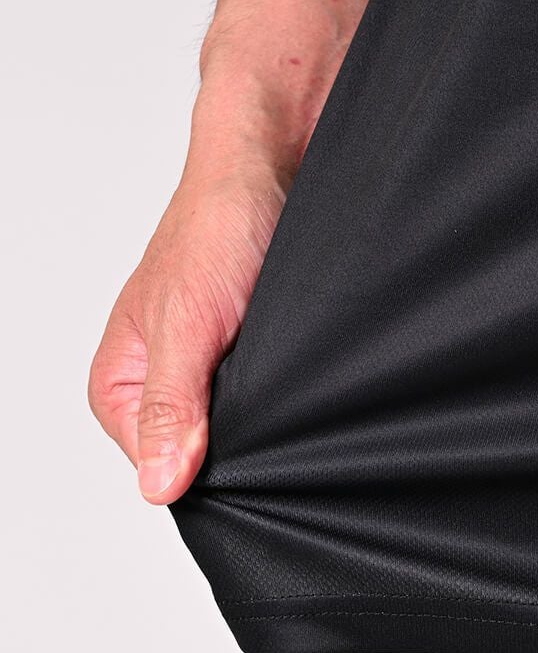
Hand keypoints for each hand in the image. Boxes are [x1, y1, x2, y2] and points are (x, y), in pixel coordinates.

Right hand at [89, 158, 287, 503]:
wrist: (275, 168)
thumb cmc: (218, 228)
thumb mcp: (186, 325)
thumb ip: (170, 404)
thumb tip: (157, 484)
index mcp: (121, 381)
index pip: (155, 466)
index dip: (199, 466)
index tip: (237, 441)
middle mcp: (162, 379)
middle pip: (200, 450)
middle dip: (238, 436)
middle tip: (267, 398)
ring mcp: (211, 367)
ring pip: (243, 424)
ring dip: (269, 408)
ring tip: (280, 369)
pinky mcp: (255, 353)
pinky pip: (274, 394)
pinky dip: (290, 385)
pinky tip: (301, 368)